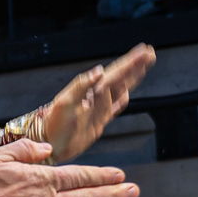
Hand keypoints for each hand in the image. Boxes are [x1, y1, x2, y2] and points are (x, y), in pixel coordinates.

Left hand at [34, 43, 156, 161]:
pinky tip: (127, 95)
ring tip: (143, 67)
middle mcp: (95, 97)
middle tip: (149, 53)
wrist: (48, 144)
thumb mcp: (64, 102)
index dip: (130, 63)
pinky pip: (113, 108)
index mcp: (90, 90)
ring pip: (120, 89)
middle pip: (120, 77)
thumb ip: (81, 85)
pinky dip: (122, 100)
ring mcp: (98, 109)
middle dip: (135, 66)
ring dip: (132, 78)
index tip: (142, 52)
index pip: (114, 73)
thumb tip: (99, 71)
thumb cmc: (52, 125)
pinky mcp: (97, 123)